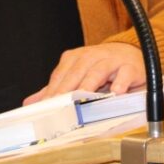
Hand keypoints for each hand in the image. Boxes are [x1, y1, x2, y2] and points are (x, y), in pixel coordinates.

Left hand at [23, 43, 144, 103]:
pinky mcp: (130, 67)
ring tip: (83, 99)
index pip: (60, 75)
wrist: (133, 55)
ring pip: (98, 70)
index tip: (45, 108)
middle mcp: (92, 56)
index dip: (52, 91)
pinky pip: (124, 74)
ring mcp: (112, 60)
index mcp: (76, 58)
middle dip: (67, 89)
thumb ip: (56, 89)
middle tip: (60, 106)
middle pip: (77, 71)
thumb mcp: (78, 76)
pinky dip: (120, 82)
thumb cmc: (103, 69)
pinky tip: (115, 93)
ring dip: (90, 84)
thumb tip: (31, 103)